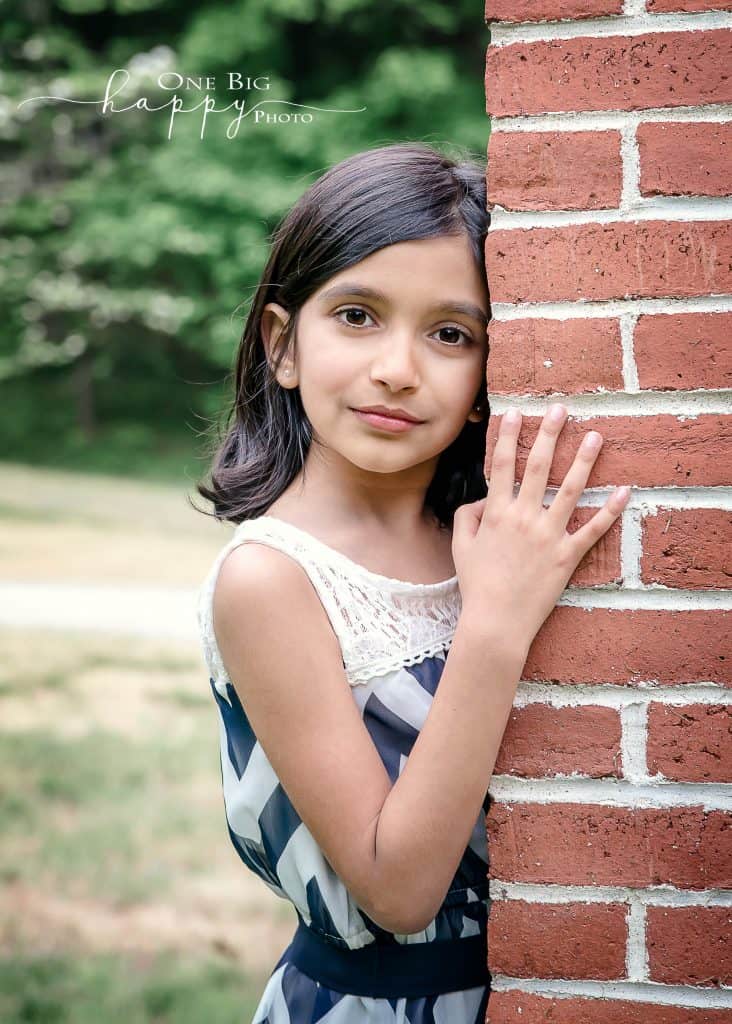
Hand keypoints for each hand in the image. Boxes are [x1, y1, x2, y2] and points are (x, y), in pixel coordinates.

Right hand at [452, 403, 629, 649]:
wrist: (496, 621)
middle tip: (560, 409)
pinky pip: (593, 529)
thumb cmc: (476, 585)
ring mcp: (548, 536)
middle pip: (538, 467)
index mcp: (496, 514)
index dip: (508, 436)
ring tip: (595, 436)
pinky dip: (611, 511)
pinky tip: (624, 490)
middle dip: (549, 434)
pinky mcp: (567, 556)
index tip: (516, 412)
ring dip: (584, 460)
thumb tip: (482, 498)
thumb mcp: (461, 546)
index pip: (502, 466)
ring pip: (570, 490)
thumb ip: (466, 516)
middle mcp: (523, 518)